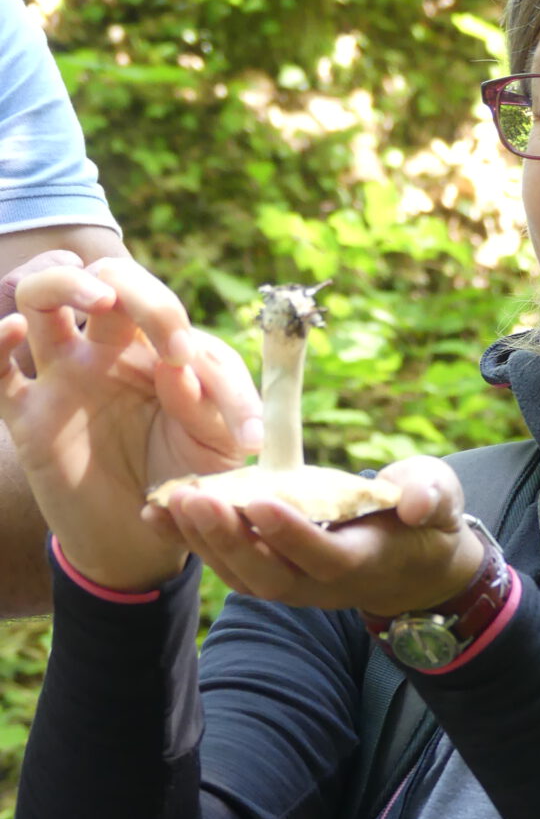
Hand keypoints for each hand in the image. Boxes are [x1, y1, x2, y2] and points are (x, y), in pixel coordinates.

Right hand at [0, 259, 262, 590]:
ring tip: (99, 297)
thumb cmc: (183, 481)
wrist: (139, 541)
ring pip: (39, 295)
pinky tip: (15, 330)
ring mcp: (63, 378)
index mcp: (159, 351)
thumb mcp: (216, 449)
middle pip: (108, 277)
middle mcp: (108, 352)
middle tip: (176, 350)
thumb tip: (180, 365)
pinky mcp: (28, 416)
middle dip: (143, 295)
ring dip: (64, 282)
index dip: (207, 349)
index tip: (237, 419)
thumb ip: (210, 407)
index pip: (173, 314)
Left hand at [148, 456, 484, 613]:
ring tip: (169, 502)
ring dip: (203, 543)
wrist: (411, 562)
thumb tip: (414, 504)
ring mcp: (294, 586)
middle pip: (270, 576)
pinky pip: (227, 566)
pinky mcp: (270, 574)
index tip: (260, 501)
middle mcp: (323, 586)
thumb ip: (431, 496)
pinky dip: (193, 543)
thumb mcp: (441, 498)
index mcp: (365, 563)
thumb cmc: (424, 518)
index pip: (324, 557)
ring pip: (242, 576)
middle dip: (230, 540)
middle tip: (195, 500)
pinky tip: (158, 512)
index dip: (292, 534)